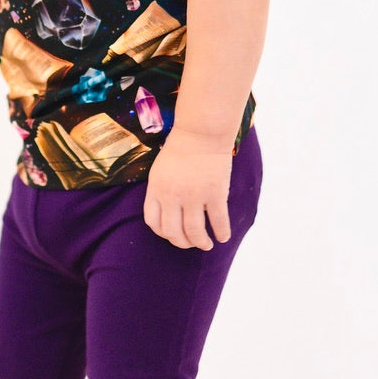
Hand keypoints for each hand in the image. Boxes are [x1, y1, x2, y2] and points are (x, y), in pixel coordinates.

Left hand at [143, 126, 233, 249]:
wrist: (201, 132)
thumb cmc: (179, 149)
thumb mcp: (159, 171)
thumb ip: (159, 192)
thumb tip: (166, 215)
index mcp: (157, 190)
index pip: (154, 223)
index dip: (163, 233)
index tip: (172, 235)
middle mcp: (173, 197)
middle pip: (173, 232)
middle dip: (182, 243)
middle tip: (191, 244)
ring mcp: (194, 196)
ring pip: (195, 231)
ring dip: (201, 243)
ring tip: (206, 245)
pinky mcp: (215, 194)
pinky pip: (218, 221)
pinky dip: (221, 232)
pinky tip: (223, 237)